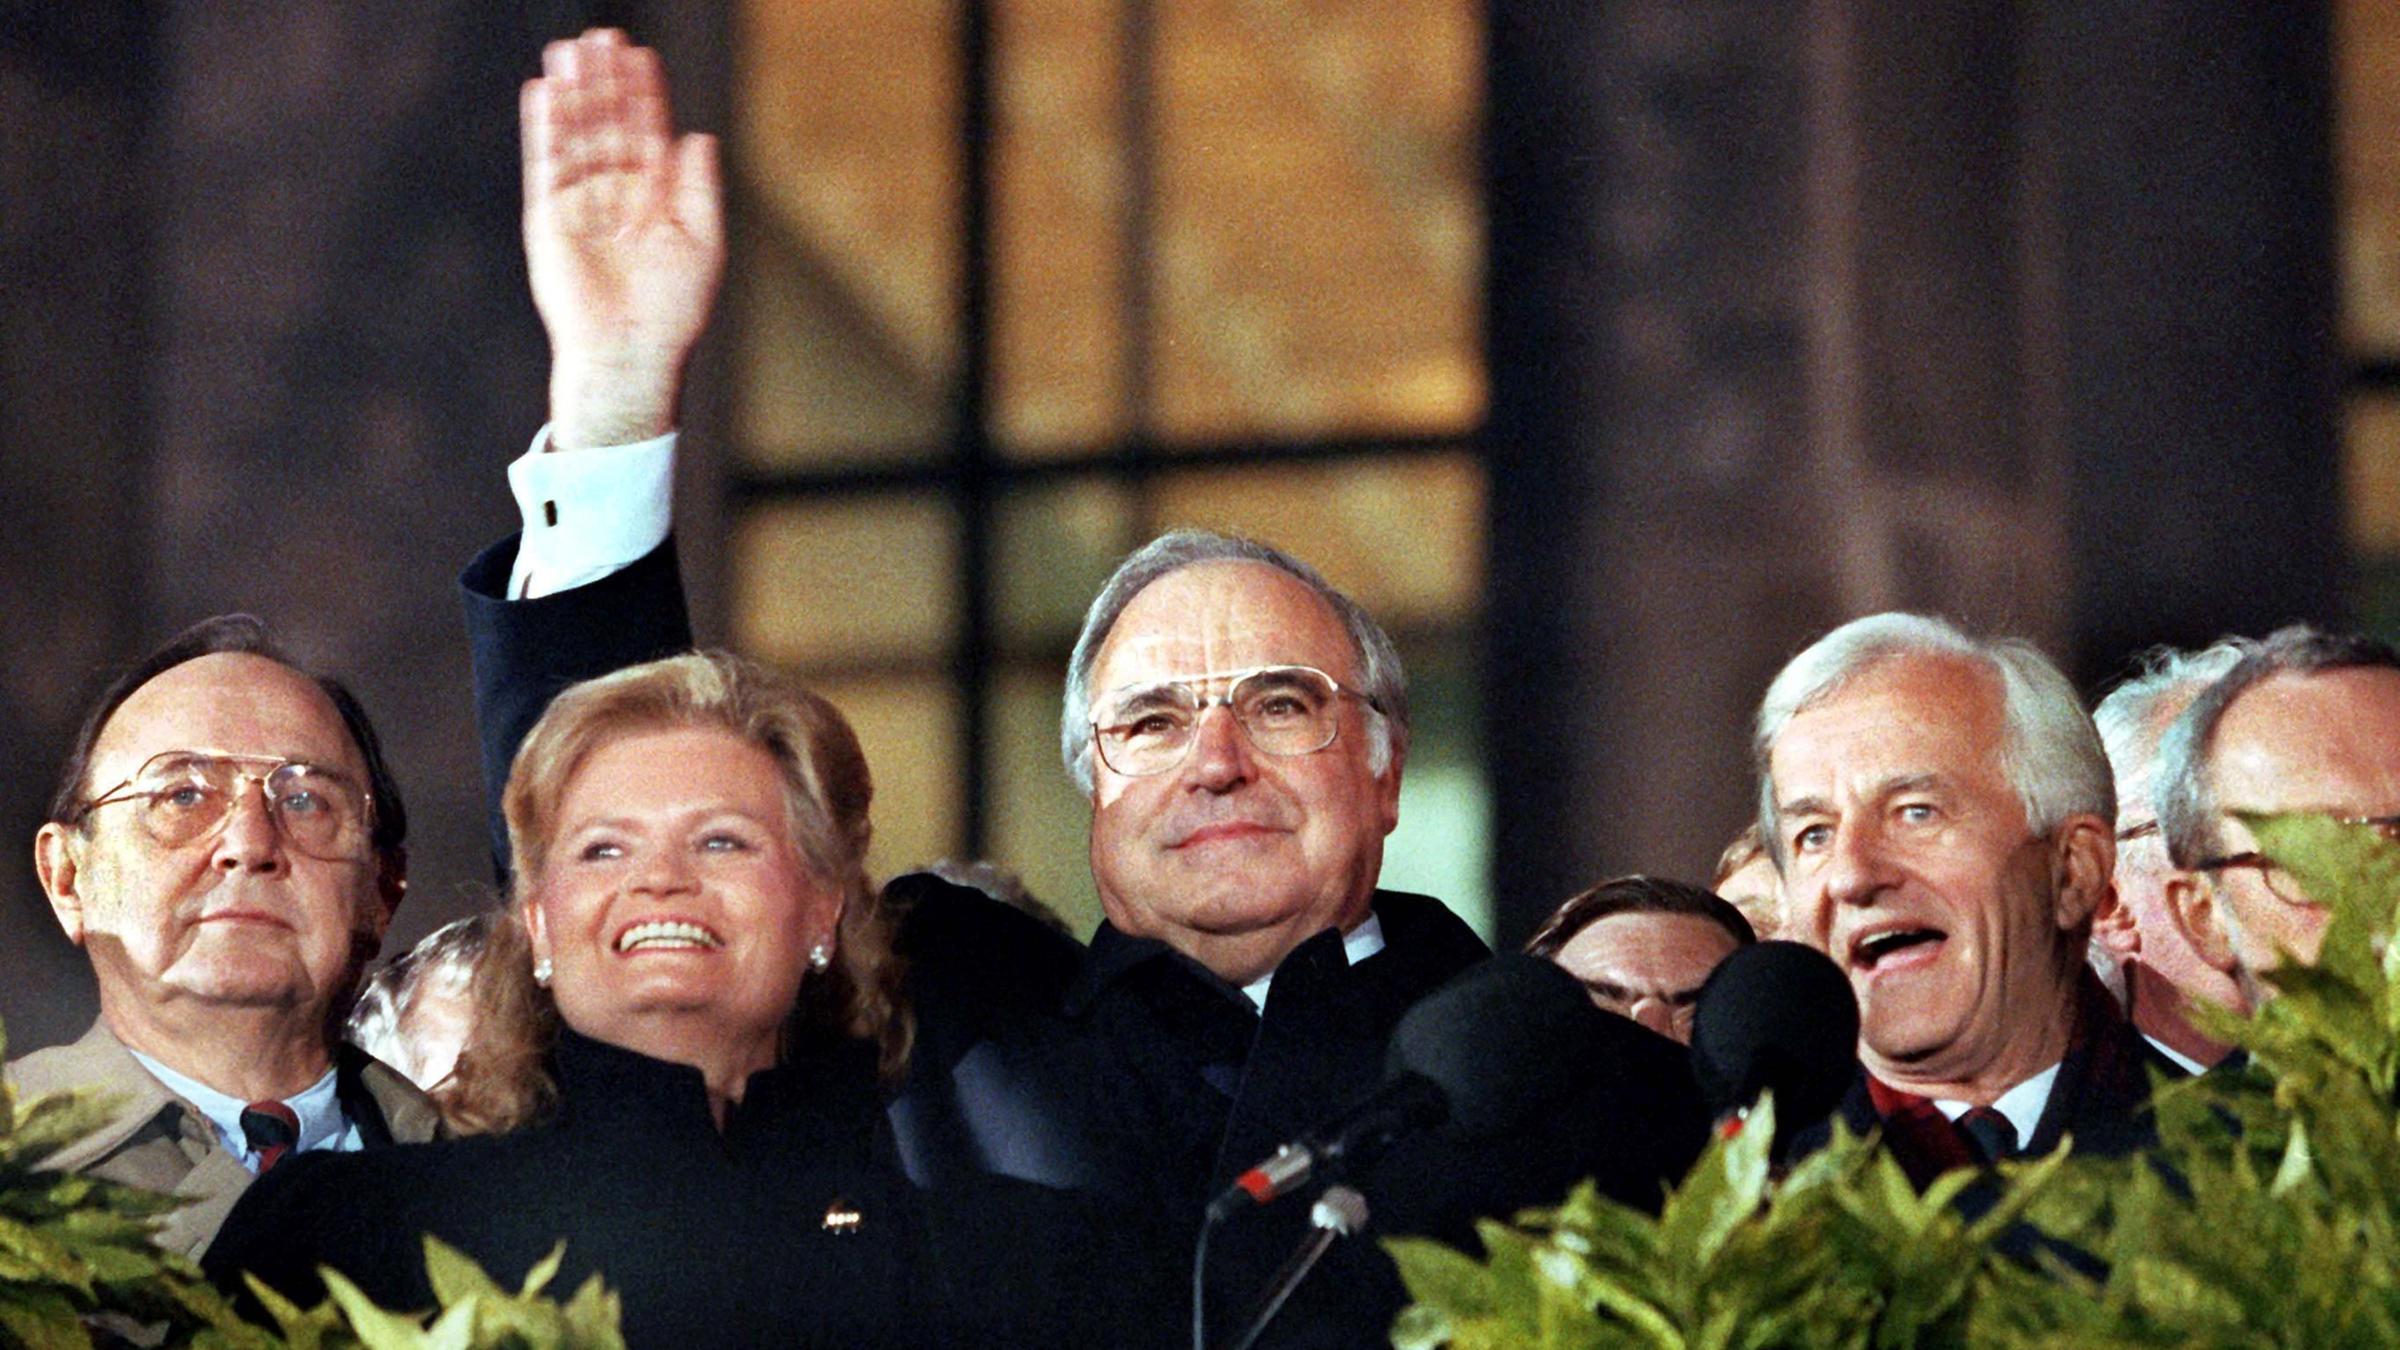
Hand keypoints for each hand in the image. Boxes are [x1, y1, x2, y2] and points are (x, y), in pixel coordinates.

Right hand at [522, 29, 724, 448]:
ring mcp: (579, 206)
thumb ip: (700, 187)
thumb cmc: (673, 310)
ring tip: (570, 49)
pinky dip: (545, 129)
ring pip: (575, 138)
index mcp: (654, 200)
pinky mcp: (548, 220)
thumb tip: (699, 135)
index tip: (638, 55)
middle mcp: (614, 197)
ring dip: (573, 94)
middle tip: (600, 36)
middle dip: (603, 83)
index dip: (642, 95)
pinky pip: (546, 165)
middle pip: (607, 126)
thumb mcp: (702, 241)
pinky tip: (544, 92)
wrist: (630, 352)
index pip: (645, 134)